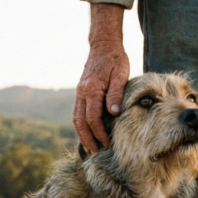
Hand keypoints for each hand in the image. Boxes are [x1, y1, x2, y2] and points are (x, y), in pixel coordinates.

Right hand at [74, 4, 129, 153]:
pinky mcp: (81, 92)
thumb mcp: (120, 74)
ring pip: (76, 118)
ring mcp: (79, 92)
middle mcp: (82, 92)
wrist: (103, 45)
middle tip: (95, 152)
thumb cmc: (115, 59)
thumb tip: (112, 113)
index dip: (99, 133)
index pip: (92, 118)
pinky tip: (87, 133)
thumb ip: (116, 93)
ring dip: (82, 134)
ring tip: (89, 147)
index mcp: (91, 89)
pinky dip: (81, 125)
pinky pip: (77, 112)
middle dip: (87, 139)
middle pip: (80, 122)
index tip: (107, 143)